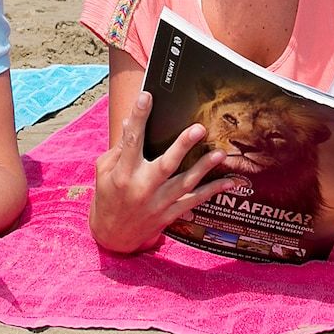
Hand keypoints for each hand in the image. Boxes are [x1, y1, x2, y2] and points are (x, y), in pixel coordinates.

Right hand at [88, 91, 238, 252]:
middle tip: (199, 128)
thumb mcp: (104, 171)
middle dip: (182, 146)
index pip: (131, 141)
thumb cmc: (108, 197)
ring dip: (203, 168)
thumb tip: (129, 122)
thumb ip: (119, 148)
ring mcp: (157, 203)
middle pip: (165, 165)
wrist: (112, 236)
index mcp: (122, 173)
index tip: (146, 97)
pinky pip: (194, 201)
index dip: (138, 118)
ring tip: (219, 154)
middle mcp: (141, 188)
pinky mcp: (169, 214)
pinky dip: (212, 191)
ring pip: (184, 184)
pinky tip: (229, 182)